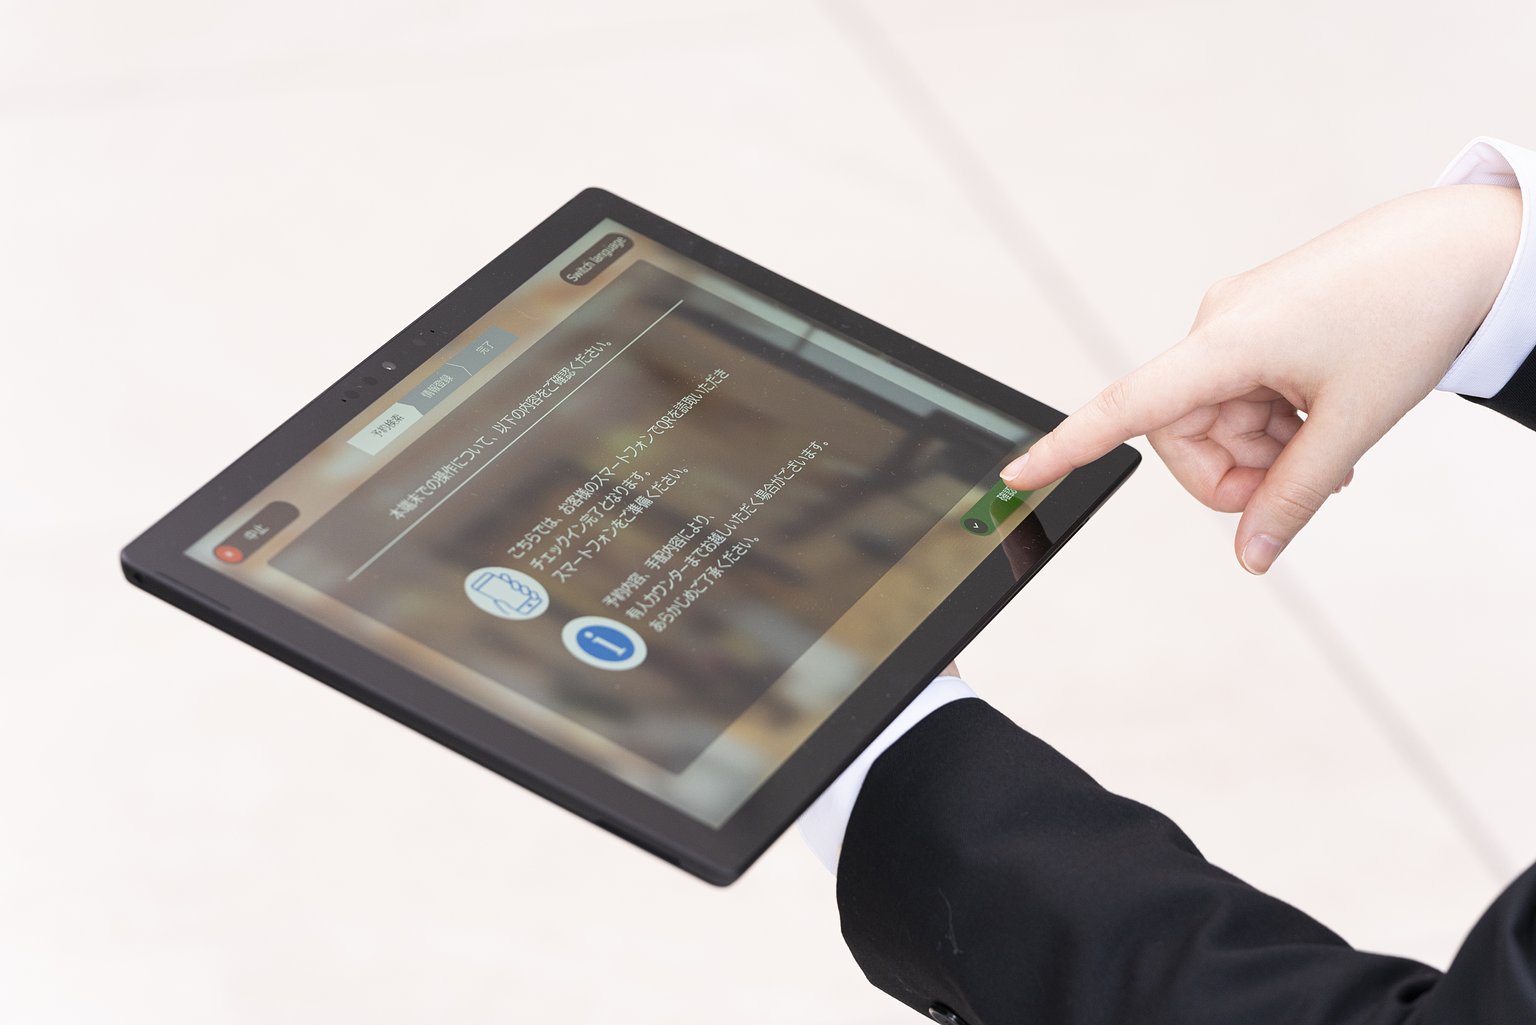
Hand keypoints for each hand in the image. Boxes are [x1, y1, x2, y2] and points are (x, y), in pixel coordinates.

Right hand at [1002, 184, 1520, 573]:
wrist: (1468, 246)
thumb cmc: (1412, 314)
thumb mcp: (1352, 425)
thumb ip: (1293, 498)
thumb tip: (1251, 557)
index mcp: (1225, 341)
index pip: (1126, 407)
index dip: (1067, 447)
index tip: (1017, 473)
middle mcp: (1217, 325)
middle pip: (1181, 433)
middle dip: (1232, 474)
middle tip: (1303, 489)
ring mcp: (1238, 321)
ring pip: (1216, 420)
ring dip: (1262, 451)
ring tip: (1330, 452)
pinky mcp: (1261, 319)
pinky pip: (1241, 393)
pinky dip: (1274, 423)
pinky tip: (1322, 423)